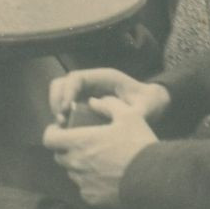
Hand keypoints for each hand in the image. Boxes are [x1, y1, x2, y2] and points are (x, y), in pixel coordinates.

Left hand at [42, 97, 158, 207]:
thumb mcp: (128, 116)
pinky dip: (89, 182)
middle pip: (59, 156)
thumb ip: (108, 105)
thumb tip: (93, 101)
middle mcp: (76, 163)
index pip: (49, 139)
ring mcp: (83, 182)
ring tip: (96, 160)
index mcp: (80, 142)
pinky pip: (84, 188)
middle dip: (66, 149)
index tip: (61, 130)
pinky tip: (105, 177)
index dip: (52, 132)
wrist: (153, 178)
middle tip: (81, 144)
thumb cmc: (139, 144)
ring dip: (78, 165)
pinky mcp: (92, 198)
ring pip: (72, 172)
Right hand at [48, 67, 169, 125]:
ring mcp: (86, 92)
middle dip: (57, 100)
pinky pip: (66, 105)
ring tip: (63, 127)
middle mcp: (92, 82)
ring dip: (57, 108)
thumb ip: (131, 113)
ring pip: (60, 93)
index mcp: (104, 77)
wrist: (152, 102)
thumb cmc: (148, 102)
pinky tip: (68, 130)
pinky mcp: (84, 103)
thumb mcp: (143, 108)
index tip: (66, 109)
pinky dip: (63, 116)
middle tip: (61, 121)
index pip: (77, 78)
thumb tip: (113, 119)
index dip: (68, 92)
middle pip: (63, 83)